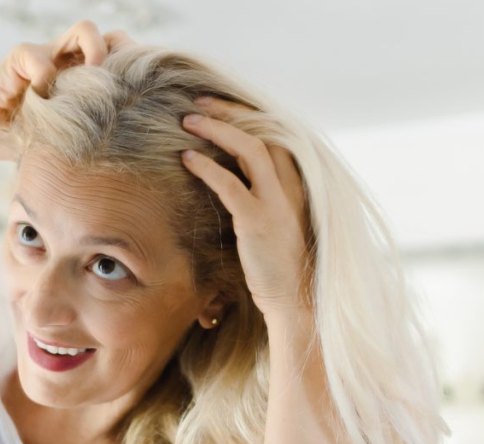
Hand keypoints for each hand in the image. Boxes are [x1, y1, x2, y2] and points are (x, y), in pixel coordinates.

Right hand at [0, 22, 132, 160]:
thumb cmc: (26, 141)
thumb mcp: (67, 141)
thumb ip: (94, 134)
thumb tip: (134, 151)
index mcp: (87, 81)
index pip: (124, 61)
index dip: (136, 73)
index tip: (140, 100)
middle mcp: (72, 63)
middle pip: (115, 38)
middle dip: (124, 58)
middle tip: (120, 89)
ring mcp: (48, 56)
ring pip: (85, 31)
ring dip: (94, 55)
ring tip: (87, 88)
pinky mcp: (21, 58)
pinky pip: (41, 59)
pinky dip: (44, 81)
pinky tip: (38, 106)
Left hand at [180, 98, 310, 321]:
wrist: (297, 300)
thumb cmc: (280, 266)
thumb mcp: (276, 223)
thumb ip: (263, 197)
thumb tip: (234, 178)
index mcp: (297, 183)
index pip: (274, 134)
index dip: (245, 116)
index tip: (218, 106)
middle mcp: (291, 186)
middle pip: (263, 131)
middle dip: (229, 112)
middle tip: (197, 103)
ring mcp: (276, 202)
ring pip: (249, 148)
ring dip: (217, 130)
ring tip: (187, 121)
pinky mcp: (258, 221)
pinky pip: (230, 184)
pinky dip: (207, 167)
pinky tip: (186, 158)